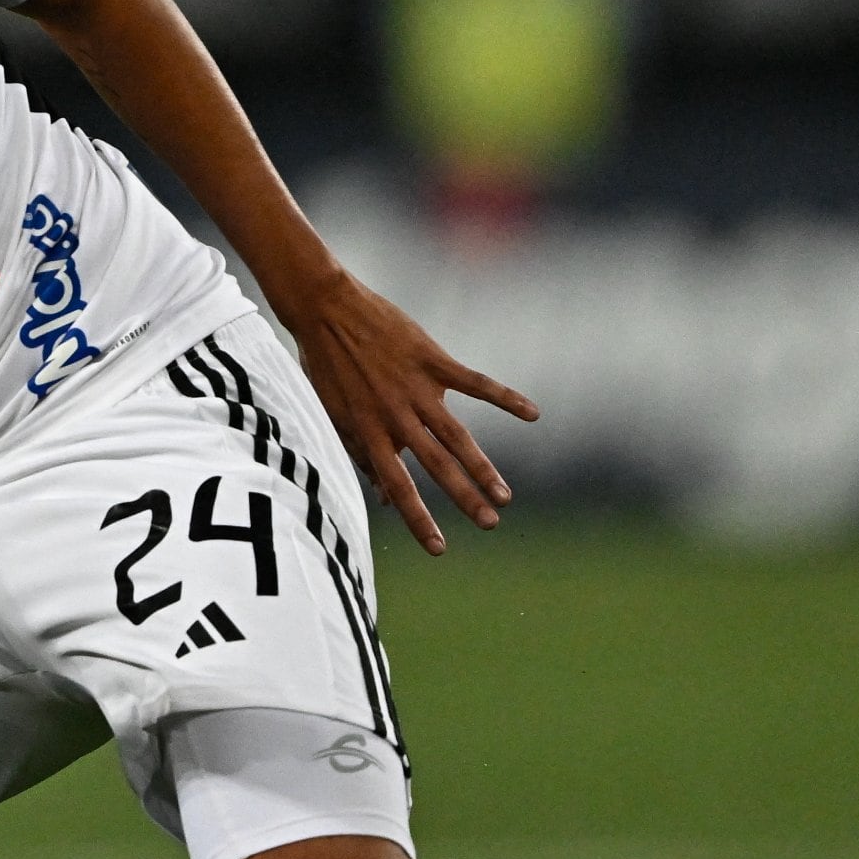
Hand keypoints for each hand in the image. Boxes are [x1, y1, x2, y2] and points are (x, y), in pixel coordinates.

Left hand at [276, 271, 538, 554]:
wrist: (324, 309)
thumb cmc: (324, 364)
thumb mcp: (332, 412)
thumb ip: (359, 451)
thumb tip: (382, 493)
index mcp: (367, 431)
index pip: (396, 485)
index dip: (417, 518)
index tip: (439, 548)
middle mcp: (394, 415)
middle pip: (435, 466)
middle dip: (463, 498)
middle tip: (490, 523)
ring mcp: (416, 388)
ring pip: (457, 436)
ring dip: (482, 467)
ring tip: (504, 495)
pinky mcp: (433, 360)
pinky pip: (476, 383)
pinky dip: (505, 398)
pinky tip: (533, 414)